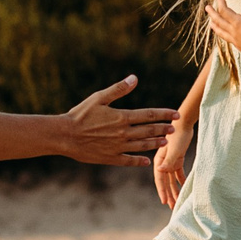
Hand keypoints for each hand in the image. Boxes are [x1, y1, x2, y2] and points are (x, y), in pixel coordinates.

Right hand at [60, 76, 177, 166]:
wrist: (65, 136)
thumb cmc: (80, 114)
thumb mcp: (98, 98)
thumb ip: (118, 89)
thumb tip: (135, 78)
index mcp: (121, 117)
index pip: (148, 115)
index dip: (163, 114)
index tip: (175, 114)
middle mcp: (123, 133)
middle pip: (148, 131)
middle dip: (162, 129)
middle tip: (173, 128)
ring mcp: (118, 147)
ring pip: (142, 146)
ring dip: (155, 144)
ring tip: (165, 142)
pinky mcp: (110, 158)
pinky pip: (128, 161)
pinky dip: (139, 161)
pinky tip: (146, 161)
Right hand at [153, 122, 195, 206]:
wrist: (183, 123)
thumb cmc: (178, 135)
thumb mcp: (174, 149)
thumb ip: (168, 161)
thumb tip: (160, 172)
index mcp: (159, 161)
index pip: (160, 179)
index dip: (162, 191)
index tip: (164, 202)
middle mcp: (163, 162)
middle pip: (165, 182)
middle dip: (169, 194)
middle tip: (172, 207)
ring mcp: (170, 161)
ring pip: (172, 180)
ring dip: (175, 190)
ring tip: (178, 202)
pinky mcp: (177, 159)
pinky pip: (178, 174)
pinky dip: (181, 181)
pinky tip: (185, 188)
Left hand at [206, 0, 240, 66]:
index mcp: (237, 23)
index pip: (224, 10)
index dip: (221, 1)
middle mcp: (233, 32)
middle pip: (218, 21)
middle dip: (212, 13)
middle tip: (207, 7)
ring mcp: (235, 41)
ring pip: (220, 32)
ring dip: (214, 26)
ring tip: (211, 23)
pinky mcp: (240, 47)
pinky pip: (227, 39)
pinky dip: (223, 34)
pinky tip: (225, 35)